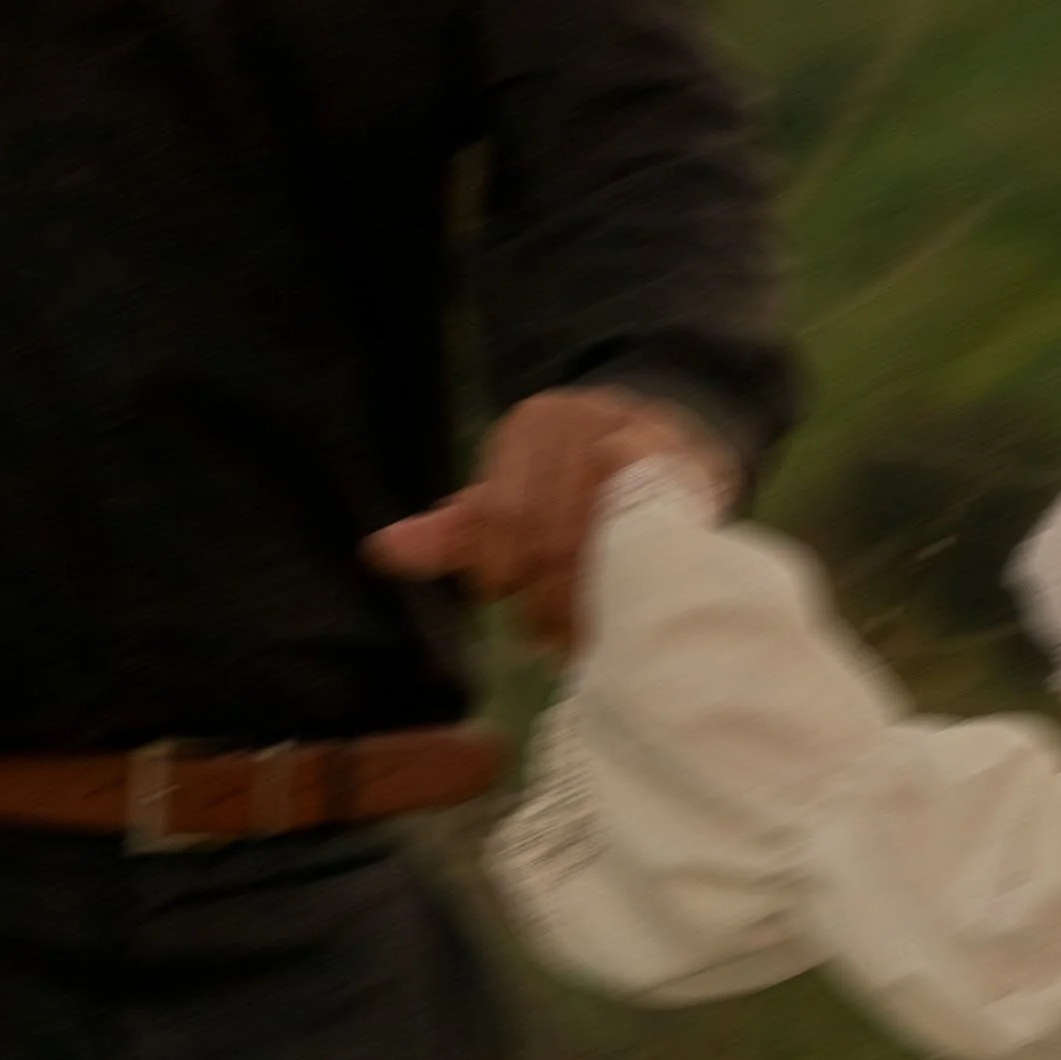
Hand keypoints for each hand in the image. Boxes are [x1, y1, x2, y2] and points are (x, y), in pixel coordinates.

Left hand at [368, 388, 738, 653]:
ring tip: (582, 639)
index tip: (514, 609)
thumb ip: (457, 534)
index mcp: (528, 426)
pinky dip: (625, 581)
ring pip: (592, 540)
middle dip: (546, 597)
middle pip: (546, 532)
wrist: (681, 453)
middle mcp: (576, 419)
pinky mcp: (672, 465)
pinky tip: (625, 611)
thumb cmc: (586, 487)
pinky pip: (637, 534)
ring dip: (583, 602)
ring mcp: (627, 435)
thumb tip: (380, 551)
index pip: (499, 517)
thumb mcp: (518, 503)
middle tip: (550, 640)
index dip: (503, 574)